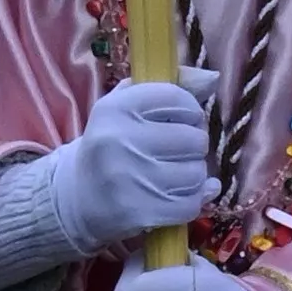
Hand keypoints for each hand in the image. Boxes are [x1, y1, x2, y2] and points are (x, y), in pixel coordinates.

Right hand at [52, 73, 221, 258]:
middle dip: (193, 145)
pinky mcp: (138, 211)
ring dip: (194, 175)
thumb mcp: (129, 106)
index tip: (181, 120)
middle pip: (194, 138)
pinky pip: (190, 204)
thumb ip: (174, 86)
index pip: (178, 98)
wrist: (77, 199)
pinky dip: (192, 201)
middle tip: (176, 152)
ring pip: (196, 173)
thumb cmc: (112, 145)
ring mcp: (129, 178)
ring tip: (174, 174)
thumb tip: (214, 79)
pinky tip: (176, 196)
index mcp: (116, 108)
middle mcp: (120, 140)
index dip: (190, 111)